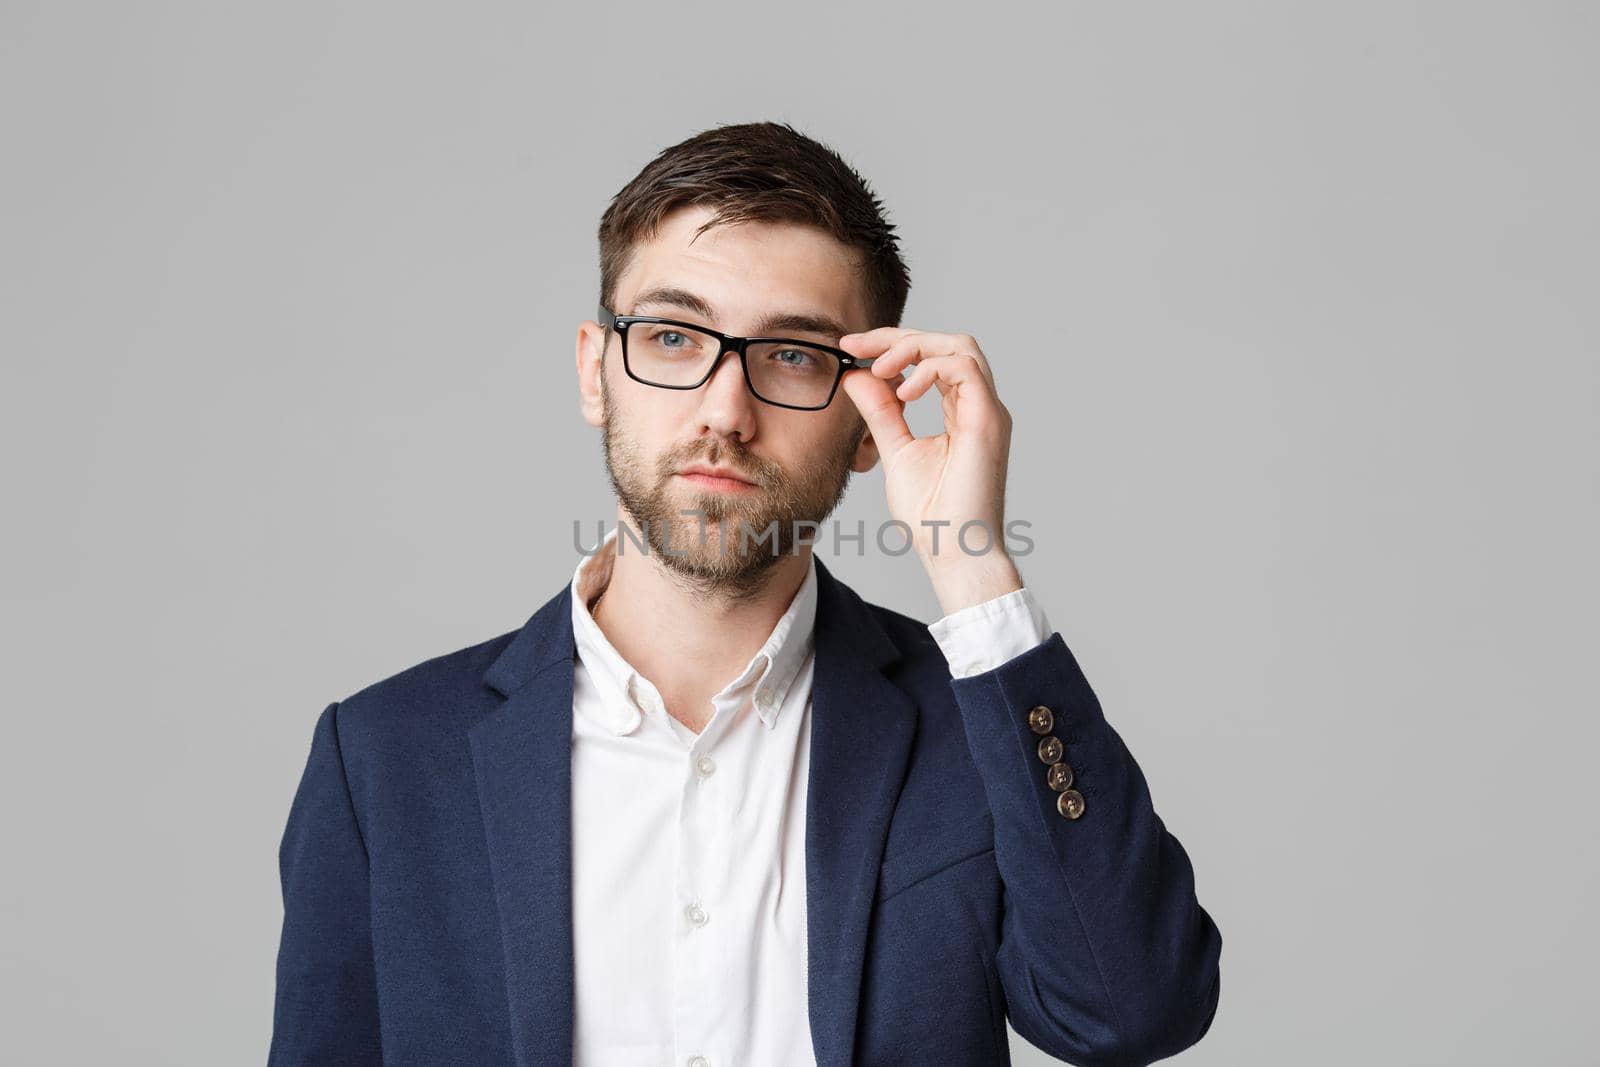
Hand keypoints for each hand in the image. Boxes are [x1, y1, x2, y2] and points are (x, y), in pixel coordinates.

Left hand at [838, 327, 1022, 614]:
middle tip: (856, 345)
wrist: (954, 552)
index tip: (851, 347)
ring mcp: (989, 411)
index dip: (892, 344)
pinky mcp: (989, 421)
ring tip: (882, 370)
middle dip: (898, 337)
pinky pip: (965, 368)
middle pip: (947, 341)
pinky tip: (903, 394)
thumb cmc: (933, 515)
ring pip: (960, 345)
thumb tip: (856, 377)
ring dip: (914, 348)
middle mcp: (980, 405)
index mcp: (963, 410)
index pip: (932, 356)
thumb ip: (880, 413)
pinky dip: (929, 370)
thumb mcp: (895, 450)